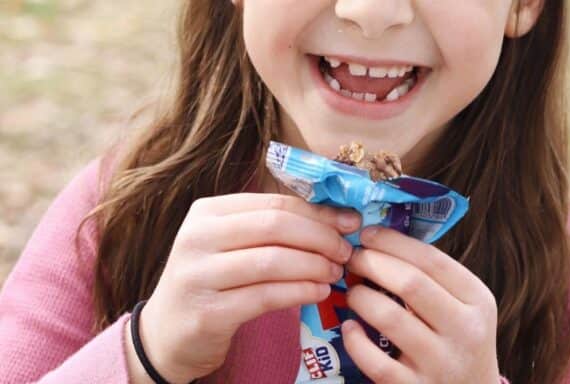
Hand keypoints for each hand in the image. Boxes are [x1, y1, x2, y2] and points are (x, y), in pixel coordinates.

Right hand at [125, 194, 359, 382]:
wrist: (166, 333)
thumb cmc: (211, 282)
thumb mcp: (231, 245)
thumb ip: (271, 229)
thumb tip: (335, 219)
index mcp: (207, 212)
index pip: (274, 203)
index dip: (318, 212)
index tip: (350, 222)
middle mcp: (198, 237)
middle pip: (275, 227)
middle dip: (320, 238)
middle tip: (346, 251)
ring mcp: (199, 275)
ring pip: (273, 261)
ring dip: (314, 266)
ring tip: (335, 273)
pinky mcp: (209, 312)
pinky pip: (267, 296)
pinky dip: (300, 292)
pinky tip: (319, 292)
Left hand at [341, 227, 500, 383]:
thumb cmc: (459, 340)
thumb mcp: (465, 306)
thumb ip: (434, 278)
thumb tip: (383, 241)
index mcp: (477, 300)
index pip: (432, 260)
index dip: (394, 242)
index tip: (368, 234)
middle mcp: (465, 330)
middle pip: (410, 283)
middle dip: (372, 263)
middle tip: (353, 259)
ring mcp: (441, 363)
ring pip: (390, 318)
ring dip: (361, 298)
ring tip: (352, 292)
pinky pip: (377, 362)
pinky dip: (356, 341)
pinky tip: (350, 329)